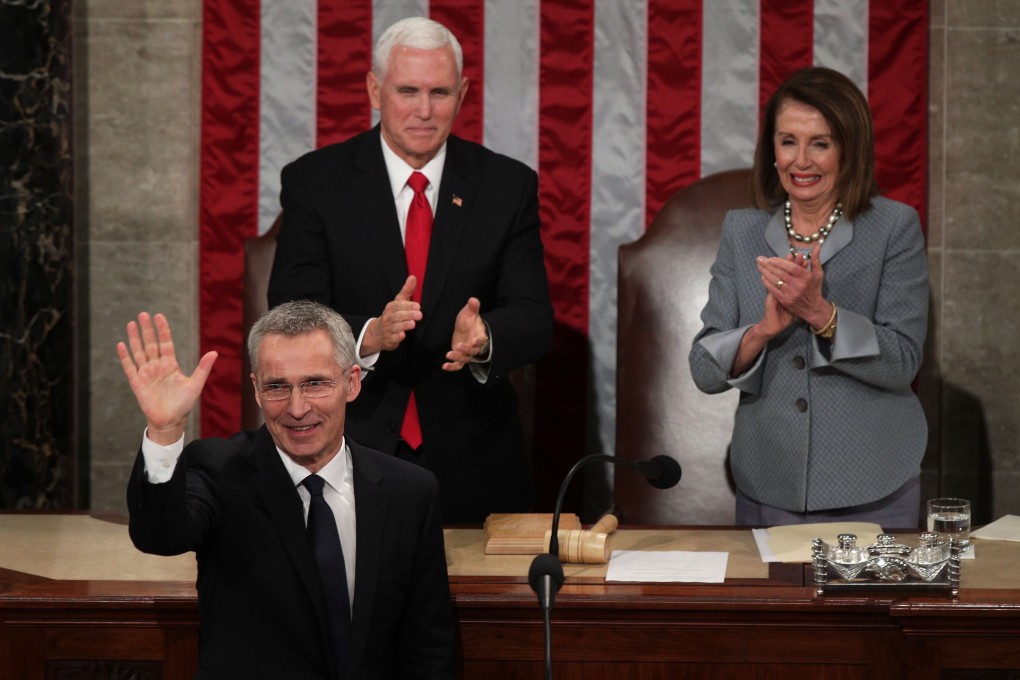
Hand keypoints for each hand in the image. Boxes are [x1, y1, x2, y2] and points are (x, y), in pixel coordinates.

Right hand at [116, 312, 217, 444]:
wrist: (170, 420)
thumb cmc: (183, 403)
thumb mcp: (196, 384)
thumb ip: (203, 368)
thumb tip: (214, 352)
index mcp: (170, 364)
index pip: (165, 343)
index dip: (162, 330)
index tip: (159, 316)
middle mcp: (157, 366)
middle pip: (151, 343)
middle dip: (147, 329)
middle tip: (143, 314)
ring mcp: (146, 373)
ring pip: (139, 352)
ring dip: (135, 338)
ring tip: (132, 324)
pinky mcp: (137, 382)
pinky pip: (129, 367)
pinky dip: (125, 356)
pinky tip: (122, 345)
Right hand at [361, 276, 422, 354]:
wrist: (378, 333)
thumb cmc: (392, 315)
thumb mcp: (398, 302)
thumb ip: (407, 290)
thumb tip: (413, 277)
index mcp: (391, 307)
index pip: (398, 305)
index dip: (408, 305)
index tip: (418, 305)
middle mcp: (388, 318)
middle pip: (397, 316)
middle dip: (408, 315)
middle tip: (419, 314)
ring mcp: (388, 329)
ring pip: (396, 327)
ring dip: (404, 325)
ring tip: (413, 324)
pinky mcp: (389, 340)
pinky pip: (393, 338)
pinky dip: (397, 337)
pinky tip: (403, 335)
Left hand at [443, 297, 487, 371]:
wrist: (465, 328)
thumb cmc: (469, 321)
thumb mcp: (469, 313)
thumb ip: (473, 307)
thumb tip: (473, 299)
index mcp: (479, 335)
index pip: (481, 340)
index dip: (478, 341)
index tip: (473, 341)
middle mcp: (474, 346)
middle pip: (473, 351)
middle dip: (466, 350)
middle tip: (458, 346)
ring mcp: (467, 353)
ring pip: (464, 359)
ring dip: (457, 357)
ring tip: (448, 354)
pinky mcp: (460, 357)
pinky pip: (458, 365)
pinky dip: (452, 367)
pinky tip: (444, 366)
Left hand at [756, 243, 829, 326]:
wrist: (813, 308)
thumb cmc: (814, 288)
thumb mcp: (818, 274)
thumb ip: (815, 260)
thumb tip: (816, 246)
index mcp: (806, 277)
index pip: (790, 267)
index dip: (780, 262)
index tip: (770, 258)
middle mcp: (798, 285)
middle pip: (780, 273)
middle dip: (768, 265)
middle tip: (759, 259)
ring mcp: (791, 293)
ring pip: (775, 281)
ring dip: (765, 273)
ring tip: (759, 266)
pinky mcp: (785, 301)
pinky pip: (773, 290)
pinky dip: (767, 283)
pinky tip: (762, 276)